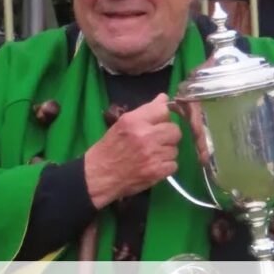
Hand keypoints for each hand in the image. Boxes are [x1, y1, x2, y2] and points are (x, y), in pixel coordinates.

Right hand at [84, 93, 180, 208]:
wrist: (99, 175)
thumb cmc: (109, 148)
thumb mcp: (121, 124)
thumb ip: (145, 111)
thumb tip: (164, 98)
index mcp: (133, 121)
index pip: (163, 110)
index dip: (163, 117)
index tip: (159, 123)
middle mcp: (145, 136)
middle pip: (174, 130)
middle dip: (167, 135)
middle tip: (156, 141)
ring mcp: (153, 154)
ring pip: (175, 149)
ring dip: (166, 152)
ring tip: (152, 155)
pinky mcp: (157, 171)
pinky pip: (173, 164)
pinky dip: (165, 166)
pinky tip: (153, 165)